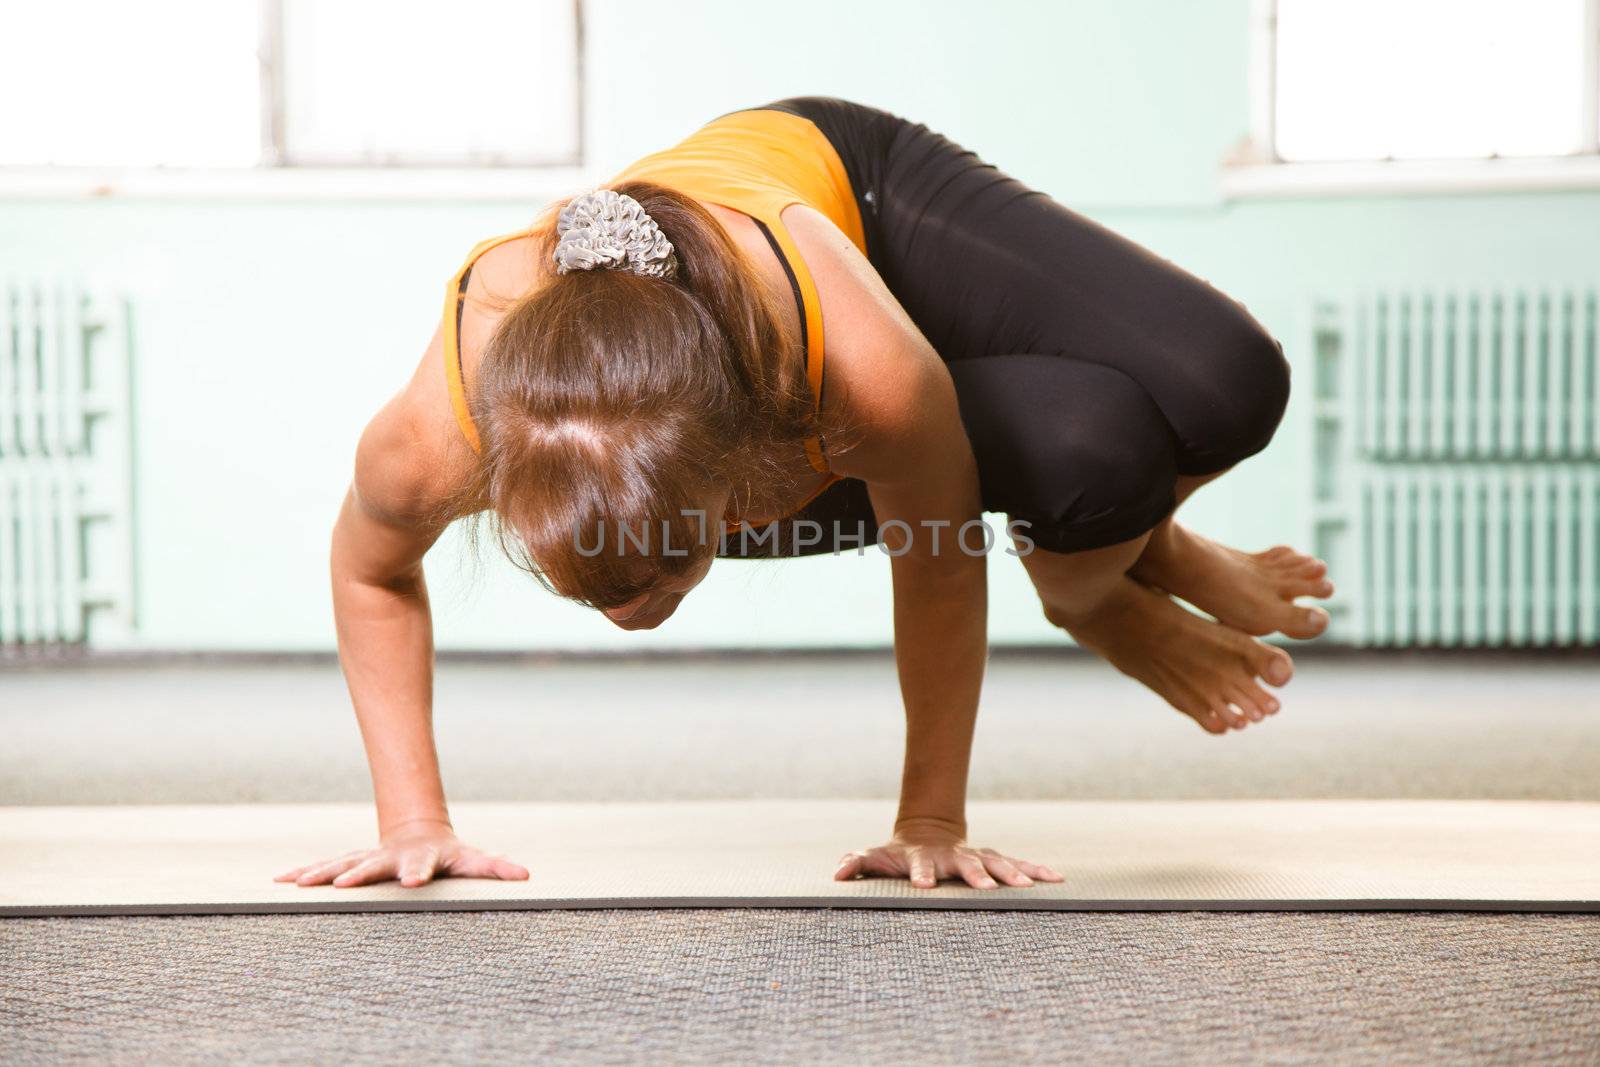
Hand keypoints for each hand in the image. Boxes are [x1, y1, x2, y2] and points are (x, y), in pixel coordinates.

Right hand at [273, 819, 529, 888]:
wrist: (420, 833)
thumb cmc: (451, 855)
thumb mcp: (474, 861)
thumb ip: (497, 867)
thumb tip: (525, 875)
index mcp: (420, 859)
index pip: (420, 866)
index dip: (418, 872)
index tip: (413, 881)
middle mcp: (389, 857)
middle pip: (372, 865)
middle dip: (357, 873)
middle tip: (343, 884)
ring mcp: (368, 858)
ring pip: (341, 863)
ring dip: (321, 873)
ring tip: (296, 882)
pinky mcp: (351, 863)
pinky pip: (325, 868)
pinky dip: (305, 873)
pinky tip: (279, 880)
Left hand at [833, 825, 1063, 889]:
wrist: (927, 832)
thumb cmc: (898, 855)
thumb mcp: (876, 857)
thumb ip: (857, 862)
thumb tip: (837, 872)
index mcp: (924, 859)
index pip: (921, 867)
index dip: (921, 875)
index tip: (923, 886)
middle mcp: (954, 856)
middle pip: (965, 864)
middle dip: (975, 875)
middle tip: (985, 887)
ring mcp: (976, 857)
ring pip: (997, 862)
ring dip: (1011, 874)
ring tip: (1028, 886)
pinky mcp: (994, 860)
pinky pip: (1018, 864)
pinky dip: (1036, 870)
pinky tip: (1057, 878)